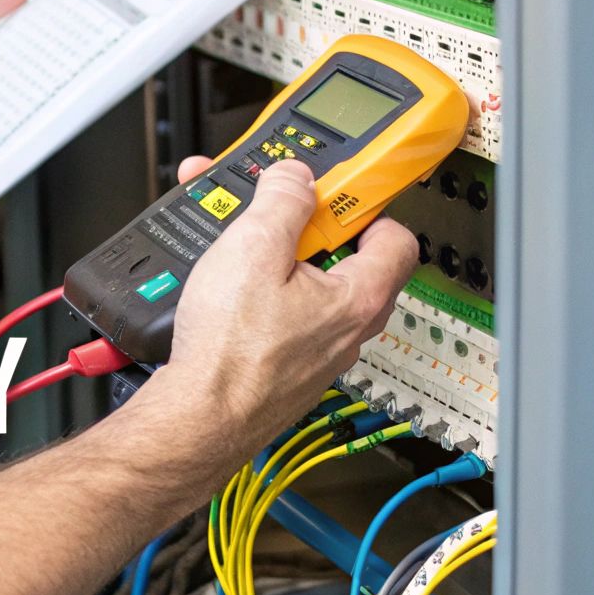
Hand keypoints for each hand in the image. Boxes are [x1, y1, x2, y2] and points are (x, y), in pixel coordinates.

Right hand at [150, 156, 417, 452]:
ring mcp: (318, 350)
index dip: (363, 204)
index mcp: (358, 297)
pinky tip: (223, 283)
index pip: (395, 236)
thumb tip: (297, 178)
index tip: (330, 189)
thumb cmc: (230, 351)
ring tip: (232, 240)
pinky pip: (285, 312)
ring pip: (308, 284)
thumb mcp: (253, 249)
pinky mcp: (287, 364)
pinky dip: (259, 289)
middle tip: (270, 209)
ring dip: (274, 254)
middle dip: (304, 224)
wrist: (198, 417)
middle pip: (345, 255)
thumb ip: (282, 202)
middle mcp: (348, 328)